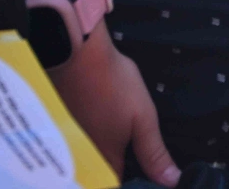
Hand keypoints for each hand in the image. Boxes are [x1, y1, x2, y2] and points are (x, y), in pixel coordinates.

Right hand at [49, 30, 178, 185]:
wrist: (76, 53)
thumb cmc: (112, 83)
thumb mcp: (143, 117)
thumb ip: (154, 152)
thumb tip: (170, 180)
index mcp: (104, 159)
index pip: (117, 184)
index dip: (132, 181)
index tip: (143, 174)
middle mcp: (81, 157)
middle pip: (99, 173)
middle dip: (115, 169)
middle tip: (128, 148)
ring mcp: (66, 142)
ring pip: (85, 160)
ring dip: (98, 155)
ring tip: (114, 134)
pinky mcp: (57, 127)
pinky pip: (73, 144)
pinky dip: (85, 141)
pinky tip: (96, 124)